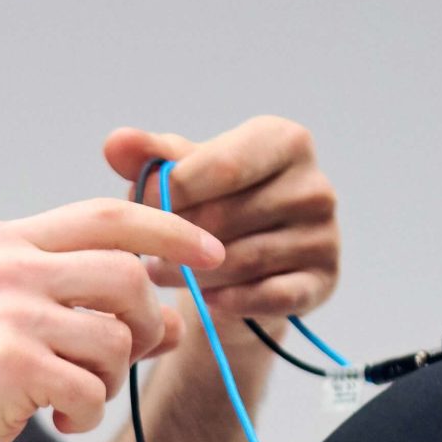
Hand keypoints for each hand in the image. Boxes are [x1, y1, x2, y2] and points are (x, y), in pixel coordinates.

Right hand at [0, 199, 218, 441]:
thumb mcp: (16, 333)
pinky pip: (94, 386)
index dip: (168, 230)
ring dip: (112, 379)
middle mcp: (3, 264)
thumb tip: (175, 320)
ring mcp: (6, 310)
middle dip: (148, 324)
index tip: (209, 254)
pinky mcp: (10, 362)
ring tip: (73, 397)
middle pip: (127, 272)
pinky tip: (53, 418)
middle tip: (127, 360)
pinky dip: (87, 412)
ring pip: (118, 335)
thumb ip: (87, 313)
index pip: (106, 215)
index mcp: (0, 244)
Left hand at [104, 116, 339, 322]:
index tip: (137, 207)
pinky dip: (231, 301)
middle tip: (144, 251)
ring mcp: (325, 236)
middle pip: (230, 216)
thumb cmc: (210, 204)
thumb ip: (149, 156)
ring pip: (244, 260)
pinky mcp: (324, 281)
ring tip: (159, 273)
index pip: (224, 166)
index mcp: (285, 141)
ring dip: (194, 273)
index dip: (172, 190)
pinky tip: (205, 300)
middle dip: (178, 236)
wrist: (245, 264)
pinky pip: (269, 296)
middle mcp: (315, 185)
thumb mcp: (180, 174)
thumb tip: (116, 142)